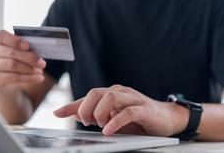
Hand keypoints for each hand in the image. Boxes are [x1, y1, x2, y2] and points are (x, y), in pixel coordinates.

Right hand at [0, 30, 45, 91]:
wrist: (4, 78)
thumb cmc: (13, 59)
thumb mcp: (18, 51)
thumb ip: (24, 48)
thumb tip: (38, 52)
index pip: (2, 36)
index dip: (15, 41)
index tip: (28, 46)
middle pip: (11, 53)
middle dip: (30, 58)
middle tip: (42, 63)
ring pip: (12, 65)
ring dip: (30, 69)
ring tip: (40, 71)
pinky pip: (13, 77)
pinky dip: (29, 78)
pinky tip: (38, 78)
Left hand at [54, 85, 188, 135]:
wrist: (166, 118)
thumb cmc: (139, 118)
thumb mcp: (114, 117)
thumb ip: (97, 114)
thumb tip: (77, 114)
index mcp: (112, 94)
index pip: (88, 96)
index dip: (72, 105)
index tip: (57, 113)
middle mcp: (121, 93)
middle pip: (97, 92)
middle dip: (86, 108)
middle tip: (86, 123)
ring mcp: (133, 99)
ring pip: (110, 97)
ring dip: (99, 112)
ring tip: (99, 125)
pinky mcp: (144, 109)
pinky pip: (127, 112)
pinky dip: (115, 121)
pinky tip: (108, 130)